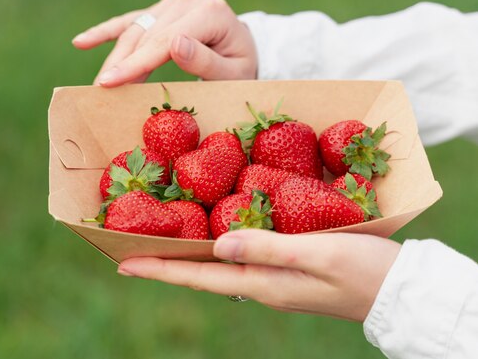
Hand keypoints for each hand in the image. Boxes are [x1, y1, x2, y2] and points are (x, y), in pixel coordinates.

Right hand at [72, 0, 257, 86]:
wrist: (245, 50)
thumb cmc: (242, 68)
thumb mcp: (235, 73)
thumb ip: (207, 61)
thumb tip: (175, 44)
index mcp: (210, 11)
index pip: (165, 41)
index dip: (136, 64)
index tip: (109, 83)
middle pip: (146, 35)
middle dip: (122, 64)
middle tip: (99, 91)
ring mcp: (175, 1)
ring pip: (135, 29)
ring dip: (115, 57)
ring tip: (98, 83)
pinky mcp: (164, 8)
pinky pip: (132, 20)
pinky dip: (107, 32)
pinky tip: (81, 42)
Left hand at [117, 229, 400, 321]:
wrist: (400, 290)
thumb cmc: (364, 270)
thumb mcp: (317, 254)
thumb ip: (267, 247)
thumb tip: (217, 245)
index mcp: (262, 283)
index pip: (198, 276)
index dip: (160, 268)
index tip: (122, 261)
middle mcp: (261, 283)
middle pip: (201, 272)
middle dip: (166, 261)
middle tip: (132, 248)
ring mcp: (274, 278)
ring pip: (219, 265)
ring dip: (188, 254)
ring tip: (162, 240)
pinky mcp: (288, 268)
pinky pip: (242, 256)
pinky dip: (218, 245)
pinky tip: (215, 232)